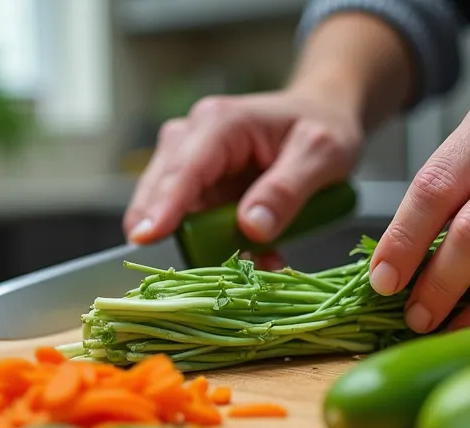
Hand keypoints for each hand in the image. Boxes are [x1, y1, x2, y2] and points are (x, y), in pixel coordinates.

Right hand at [122, 89, 363, 253]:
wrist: (324, 116)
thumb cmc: (324, 126)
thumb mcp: (321, 155)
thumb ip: (287, 190)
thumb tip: (251, 227)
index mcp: (220, 123)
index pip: (183, 169)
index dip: (163, 206)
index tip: (144, 238)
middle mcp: (193, 138)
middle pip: (163, 191)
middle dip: (180, 232)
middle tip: (208, 269)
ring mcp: (192, 164)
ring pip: (177, 214)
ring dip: (209, 245)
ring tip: (257, 259)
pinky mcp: (201, 188)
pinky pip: (197, 225)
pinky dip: (223, 246)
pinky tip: (261, 255)